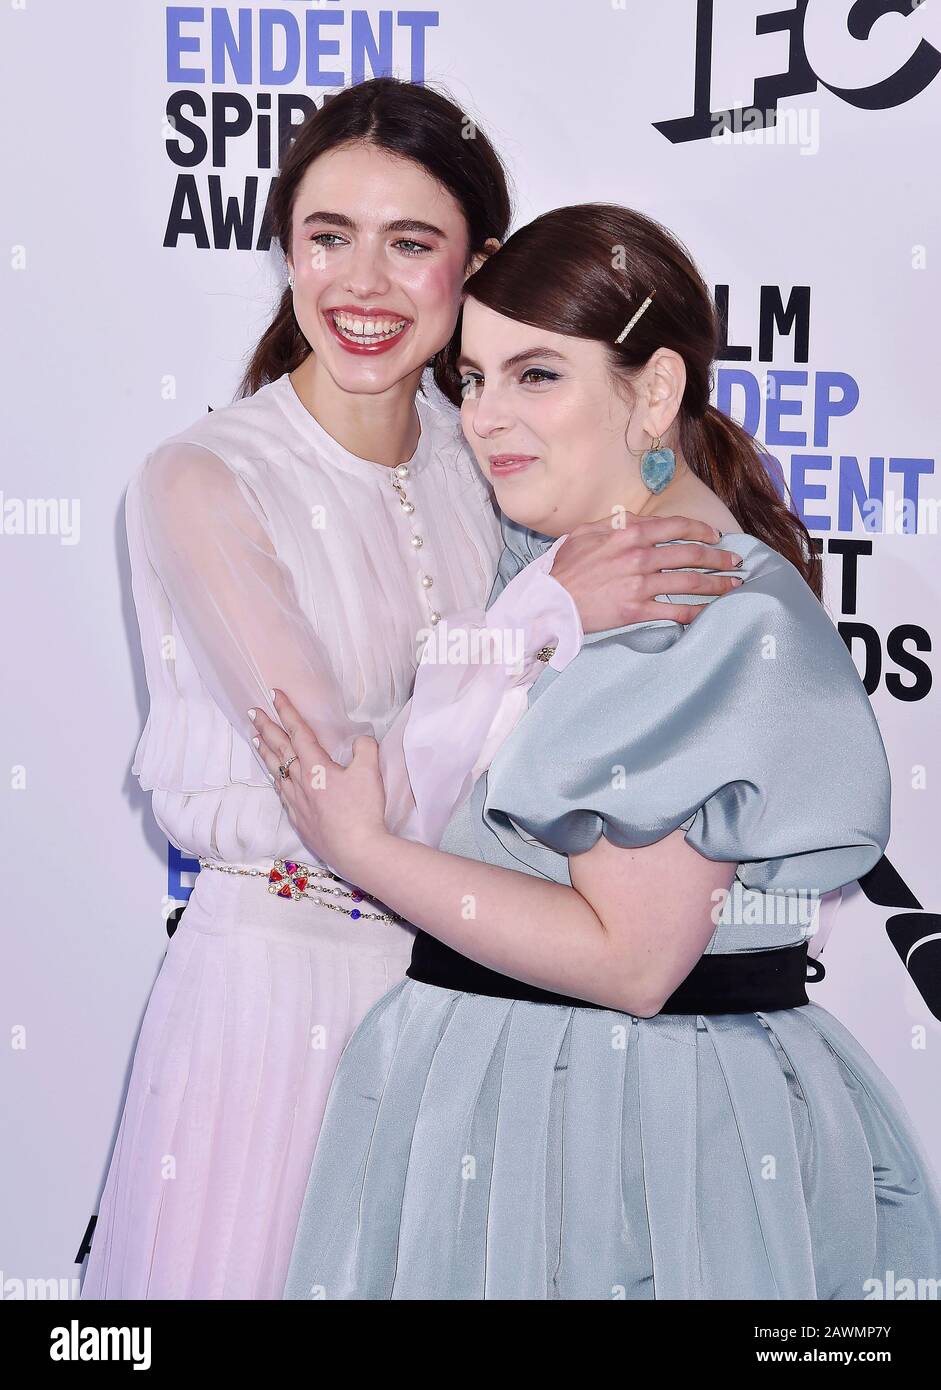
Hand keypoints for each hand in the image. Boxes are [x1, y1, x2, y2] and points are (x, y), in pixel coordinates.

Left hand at [249, 689, 387, 884]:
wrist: (357, 850)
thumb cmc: (362, 810)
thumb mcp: (370, 771)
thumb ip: (364, 748)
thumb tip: (360, 740)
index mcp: (316, 765)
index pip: (297, 731)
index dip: (286, 710)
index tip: (274, 695)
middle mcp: (299, 781)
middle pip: (279, 749)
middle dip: (266, 727)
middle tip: (252, 712)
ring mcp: (296, 801)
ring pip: (275, 770)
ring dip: (265, 752)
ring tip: (255, 739)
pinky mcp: (299, 819)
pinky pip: (282, 792)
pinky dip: (276, 778)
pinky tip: (277, 779)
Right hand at [550, 513, 743, 631]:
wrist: (550, 600)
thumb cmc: (565, 567)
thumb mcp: (586, 532)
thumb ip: (616, 524)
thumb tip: (637, 521)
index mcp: (629, 533)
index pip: (677, 526)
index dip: (702, 531)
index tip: (716, 538)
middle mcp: (640, 556)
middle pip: (691, 555)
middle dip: (719, 559)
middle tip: (736, 563)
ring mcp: (640, 584)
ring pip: (690, 582)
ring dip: (717, 584)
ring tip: (734, 586)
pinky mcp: (637, 610)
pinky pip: (675, 610)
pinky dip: (697, 611)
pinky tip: (711, 612)